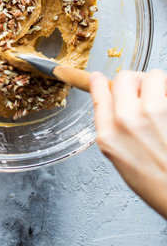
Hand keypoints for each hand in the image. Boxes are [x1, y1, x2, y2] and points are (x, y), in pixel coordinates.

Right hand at [91, 70, 166, 217]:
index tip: (99, 78)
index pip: (100, 95)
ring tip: (162, 99)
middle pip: (125, 78)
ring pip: (153, 76)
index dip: (100, 83)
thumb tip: (112, 103)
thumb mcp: (120, 157)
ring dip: (158, 83)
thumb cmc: (157, 184)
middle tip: (143, 92)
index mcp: (109, 134)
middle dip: (135, 81)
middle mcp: (128, 119)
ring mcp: (155, 112)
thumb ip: (113, 129)